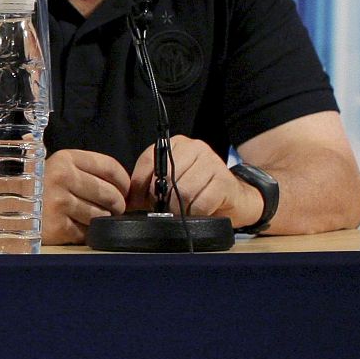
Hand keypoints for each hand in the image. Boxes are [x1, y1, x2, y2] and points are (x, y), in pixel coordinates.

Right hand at [43, 148, 129, 243]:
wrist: (0, 208)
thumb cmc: (34, 189)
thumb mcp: (55, 168)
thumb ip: (83, 170)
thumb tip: (122, 187)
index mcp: (65, 159)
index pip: (110, 168)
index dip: (124, 182)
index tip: (124, 191)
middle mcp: (61, 178)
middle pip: (110, 194)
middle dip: (116, 205)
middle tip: (112, 210)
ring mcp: (58, 203)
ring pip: (101, 215)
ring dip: (101, 221)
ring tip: (91, 219)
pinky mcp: (56, 227)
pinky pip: (86, 233)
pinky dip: (86, 234)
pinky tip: (76, 229)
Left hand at [129, 136, 258, 223]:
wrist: (234, 197)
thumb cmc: (196, 191)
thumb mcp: (168, 184)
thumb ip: (146, 188)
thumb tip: (126, 202)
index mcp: (175, 145)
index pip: (148, 162)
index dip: (140, 187)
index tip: (140, 202)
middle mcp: (195, 147)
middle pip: (165, 178)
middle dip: (160, 200)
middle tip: (164, 209)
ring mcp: (212, 162)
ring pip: (182, 191)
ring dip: (178, 209)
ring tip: (181, 212)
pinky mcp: (224, 180)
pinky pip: (200, 203)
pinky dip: (194, 213)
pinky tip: (197, 213)